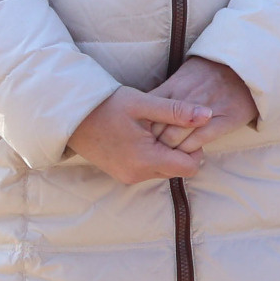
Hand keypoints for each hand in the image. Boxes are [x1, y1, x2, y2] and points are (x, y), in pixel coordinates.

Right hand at [67, 85, 211, 183]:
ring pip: (164, 170)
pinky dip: (153, 155)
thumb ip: (177, 111)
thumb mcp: (144, 103)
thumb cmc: (107, 105)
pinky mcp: (121, 174)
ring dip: (166, 152)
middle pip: (178, 169)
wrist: (71, 116)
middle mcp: (137, 174)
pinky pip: (148, 169)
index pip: (190, 167)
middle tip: (169, 125)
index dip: (195, 147)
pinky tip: (143, 135)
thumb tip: (208, 114)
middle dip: (181, 149)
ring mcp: (127, 177)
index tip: (184, 127)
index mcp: (146, 160)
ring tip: (153, 128)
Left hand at [149, 55, 257, 145]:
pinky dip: (189, 150)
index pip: (147, 114)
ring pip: (175, 139)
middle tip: (154, 152)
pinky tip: (189, 151)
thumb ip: (164, 93)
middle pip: (158, 130)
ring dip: (170, 151)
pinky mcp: (225, 119)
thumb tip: (143, 109)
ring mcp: (205, 110)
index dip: (142, 130)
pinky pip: (198, 141)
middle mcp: (186, 98)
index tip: (142, 138)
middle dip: (153, 144)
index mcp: (174, 87)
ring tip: (170, 155)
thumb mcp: (183, 75)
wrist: (245, 68)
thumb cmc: (210, 73)